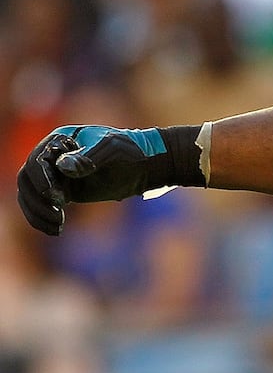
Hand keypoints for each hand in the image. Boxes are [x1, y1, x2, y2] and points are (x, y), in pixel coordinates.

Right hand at [15, 125, 172, 235]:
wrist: (145, 165)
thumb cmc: (130, 152)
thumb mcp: (112, 151)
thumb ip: (89, 158)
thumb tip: (64, 167)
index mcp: (60, 141)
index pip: (37, 161)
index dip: (41, 180)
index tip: (56, 197)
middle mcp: (53, 157)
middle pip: (27, 179)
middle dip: (36, 200)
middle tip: (57, 216)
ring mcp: (56, 175)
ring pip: (30, 195)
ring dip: (37, 213)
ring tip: (56, 227)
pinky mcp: (64, 191)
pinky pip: (44, 205)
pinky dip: (43, 219)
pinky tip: (55, 231)